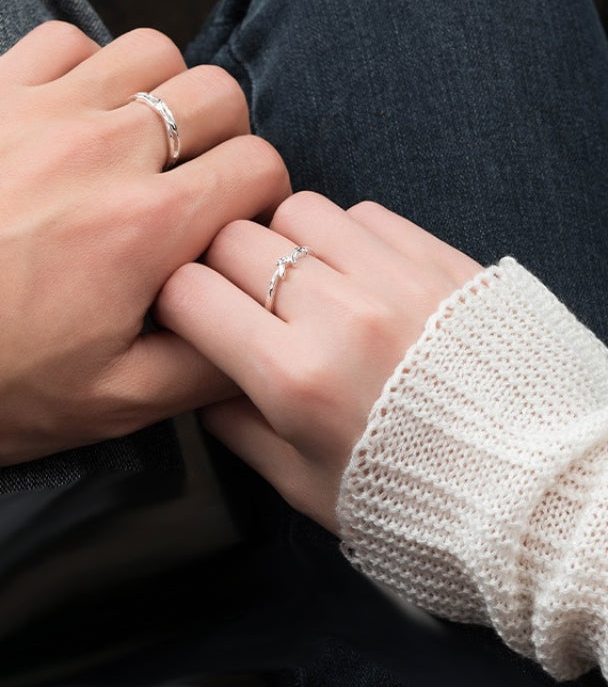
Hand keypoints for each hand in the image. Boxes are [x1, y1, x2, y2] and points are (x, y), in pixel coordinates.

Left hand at [0, 22, 289, 467]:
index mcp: (147, 230)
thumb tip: (259, 327)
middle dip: (228, 135)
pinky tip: (74, 114)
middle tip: (196, 178)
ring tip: (140, 141)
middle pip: (218, 94)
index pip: (258, 166)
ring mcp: (42, 114)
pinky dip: (87, 67)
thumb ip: (205, 365)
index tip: (238, 216)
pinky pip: (65, 40)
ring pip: (152, 52)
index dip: (264, 192)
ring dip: (165, 92)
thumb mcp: (115, 403)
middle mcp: (105, 154)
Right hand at [156, 193, 480, 532]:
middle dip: (219, 266)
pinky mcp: (439, 258)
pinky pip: (362, 212)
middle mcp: (340, 314)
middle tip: (240, 298)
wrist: (536, 493)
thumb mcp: (305, 486)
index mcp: (295, 378)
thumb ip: (236, 428)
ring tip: (301, 282)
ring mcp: (394, 277)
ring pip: (295, 209)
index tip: (189, 315)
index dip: (174, 300)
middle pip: (233, 239)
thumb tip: (197, 381)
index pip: (191, 293)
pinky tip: (355, 275)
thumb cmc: (416, 502)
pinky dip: (342, 236)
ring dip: (282, 241)